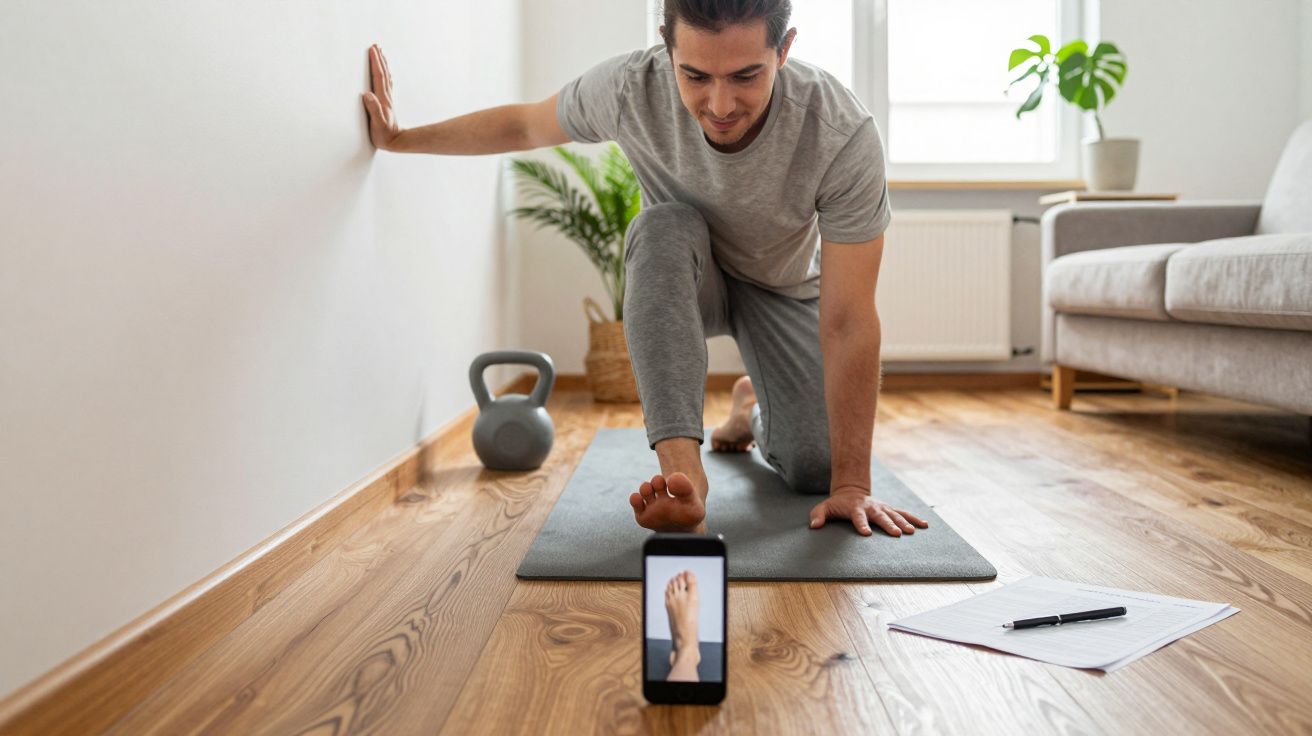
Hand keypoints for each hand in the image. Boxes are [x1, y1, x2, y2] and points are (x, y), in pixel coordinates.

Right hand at [362, 44, 402, 150]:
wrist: (397, 142)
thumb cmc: (385, 136)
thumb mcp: (378, 124)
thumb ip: (373, 109)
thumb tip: (367, 94)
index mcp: (382, 99)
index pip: (378, 77)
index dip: (375, 63)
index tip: (372, 50)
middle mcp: (386, 97)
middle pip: (383, 74)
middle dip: (379, 59)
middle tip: (376, 46)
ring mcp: (387, 100)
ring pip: (385, 78)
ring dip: (383, 65)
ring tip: (380, 54)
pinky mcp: (386, 104)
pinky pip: (386, 85)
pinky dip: (385, 75)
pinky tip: (385, 74)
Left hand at [808, 487, 928, 536]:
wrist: (851, 491)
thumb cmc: (837, 504)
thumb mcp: (824, 507)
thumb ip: (818, 515)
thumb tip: (814, 526)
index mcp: (855, 509)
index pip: (858, 518)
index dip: (861, 525)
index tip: (866, 534)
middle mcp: (871, 508)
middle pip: (881, 517)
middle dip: (888, 524)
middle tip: (897, 534)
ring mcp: (882, 508)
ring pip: (895, 514)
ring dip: (904, 522)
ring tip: (913, 532)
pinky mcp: (889, 509)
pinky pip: (903, 513)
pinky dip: (914, 518)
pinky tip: (924, 525)